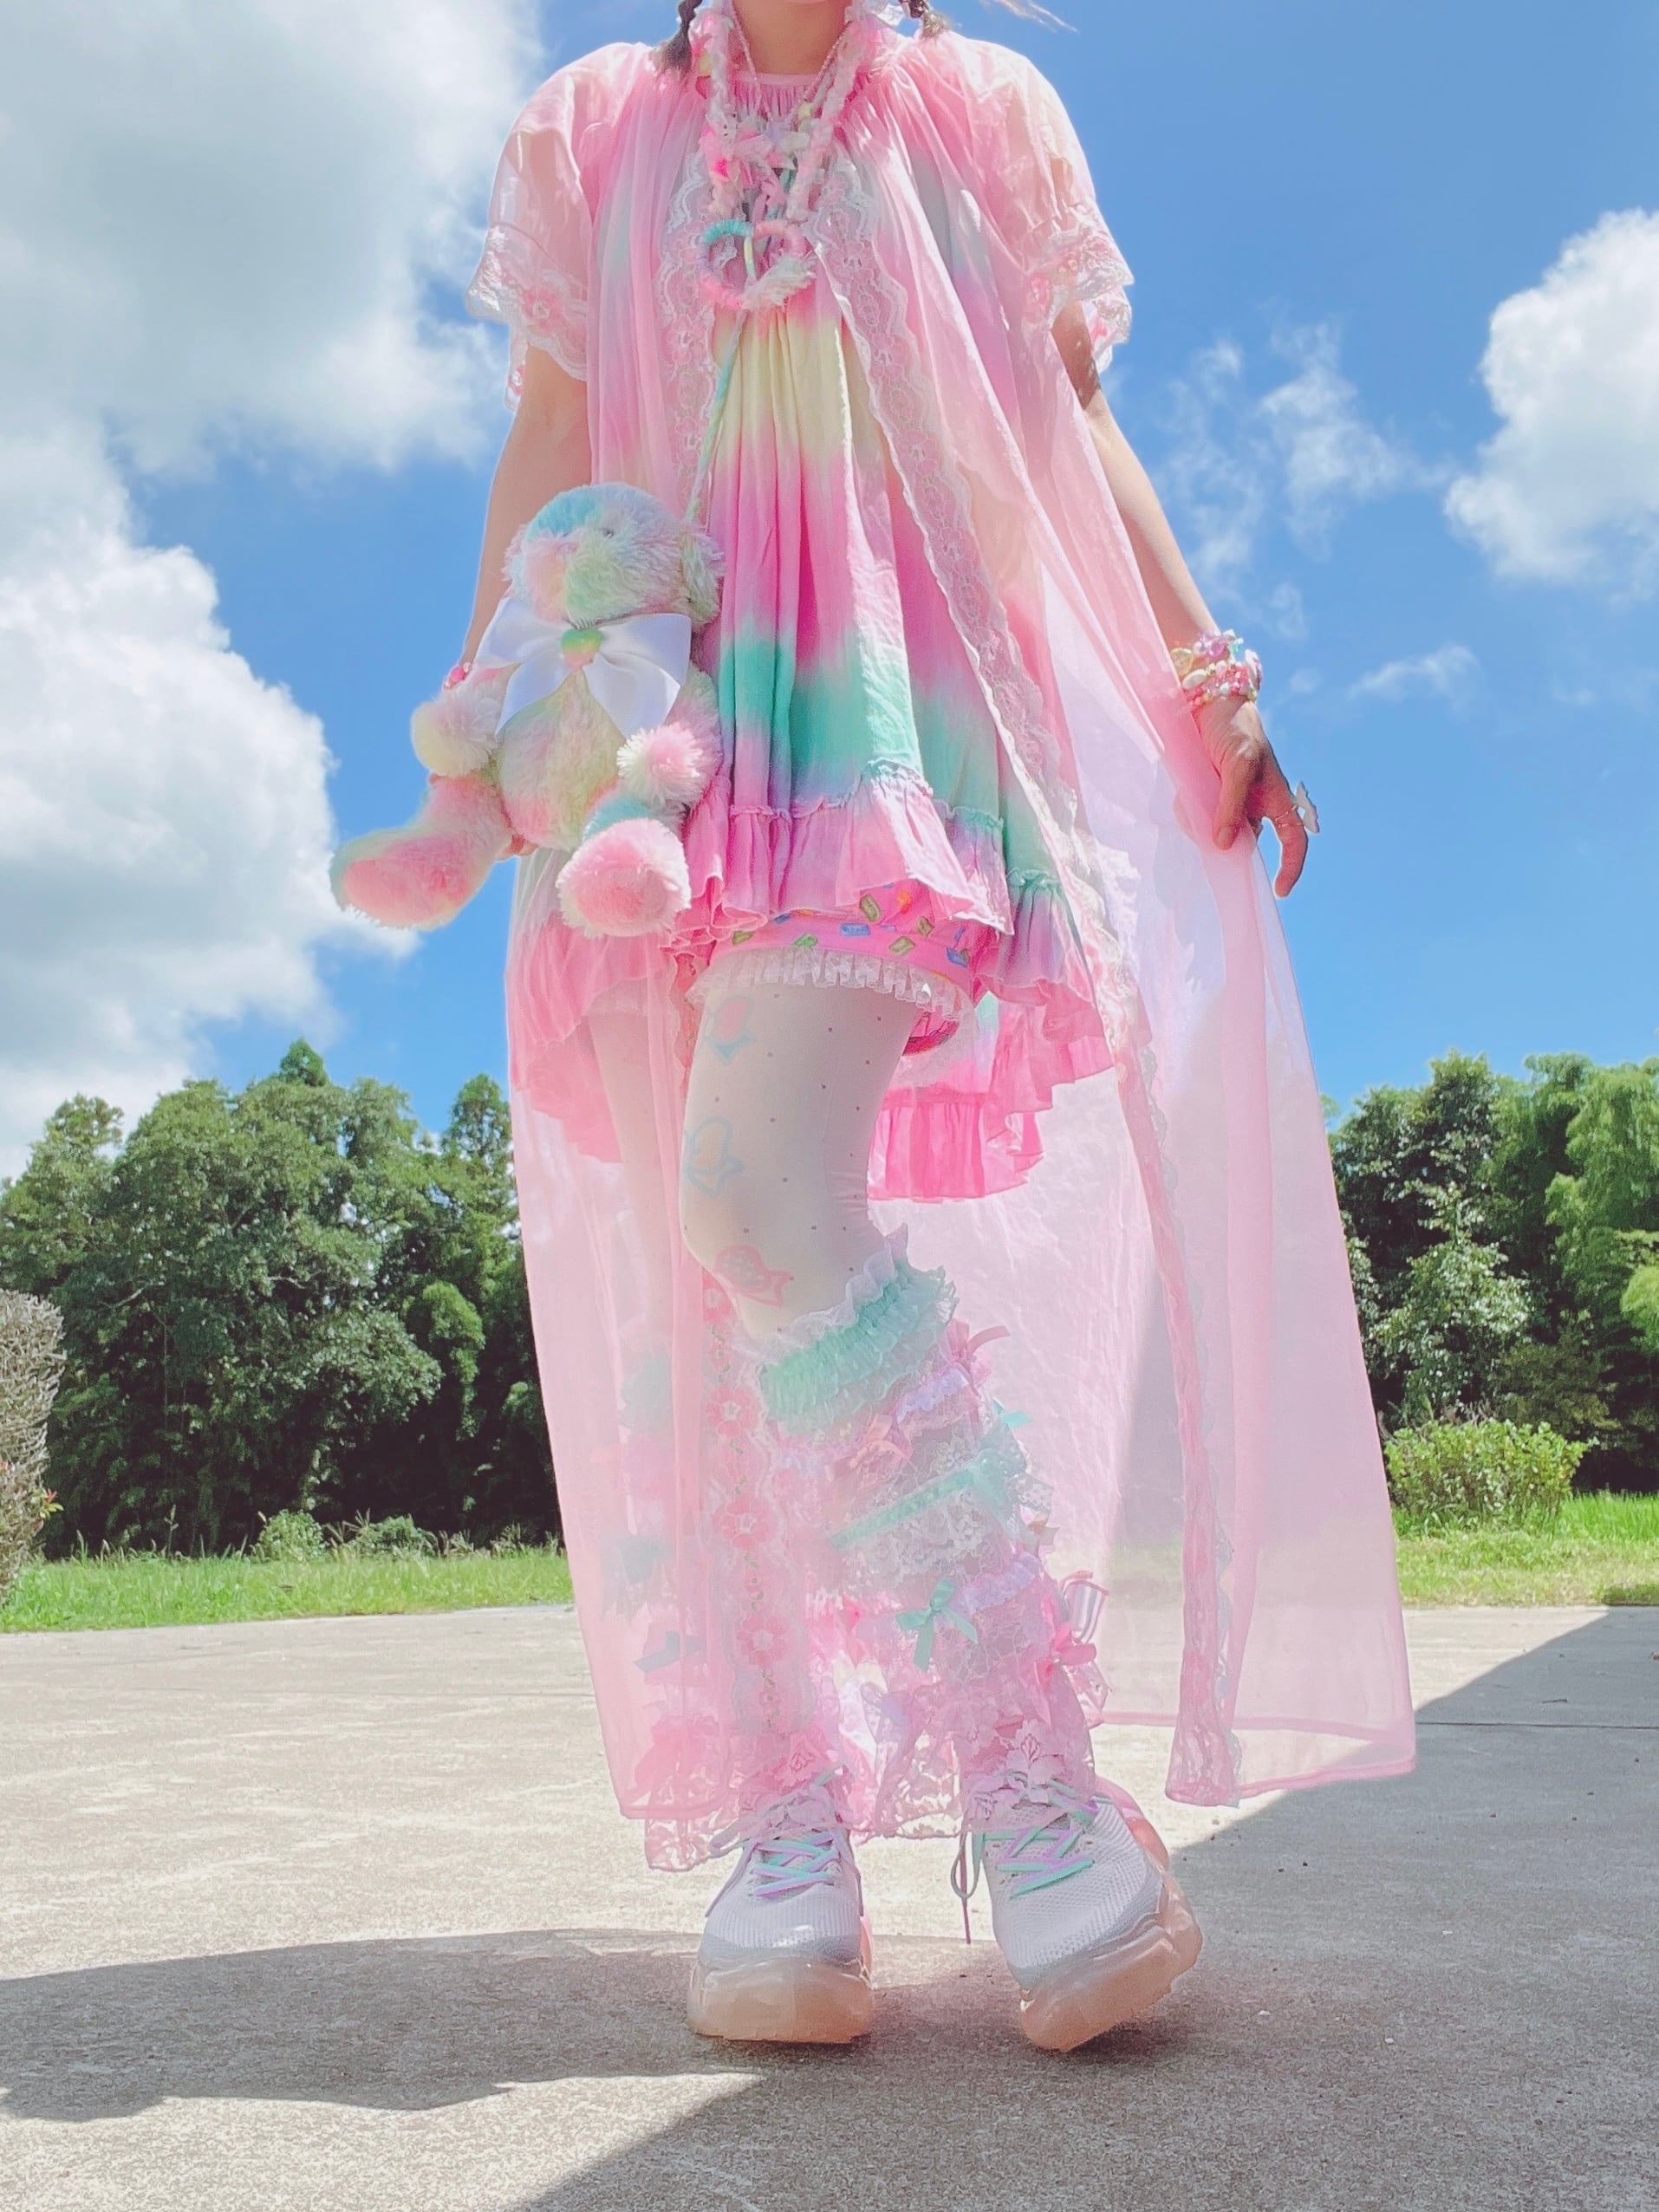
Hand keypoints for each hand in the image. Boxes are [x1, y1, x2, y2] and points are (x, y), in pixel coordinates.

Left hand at [1196, 696, 1309, 896]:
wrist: (1206, 703)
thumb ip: (1232, 805)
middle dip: (1226, 844)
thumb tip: (1223, 844)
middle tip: (1207, 832)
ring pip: (1217, 833)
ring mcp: (1231, 802)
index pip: (1293, 839)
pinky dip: (1189, 814)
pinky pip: (1197, 818)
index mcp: (1276, 797)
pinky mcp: (1208, 797)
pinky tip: (1184, 796)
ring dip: (1201, 825)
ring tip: (1193, 797)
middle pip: (1245, 842)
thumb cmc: (1234, 729)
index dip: (1291, 866)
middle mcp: (1255, 804)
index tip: (1279, 891)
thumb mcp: (1238, 765)